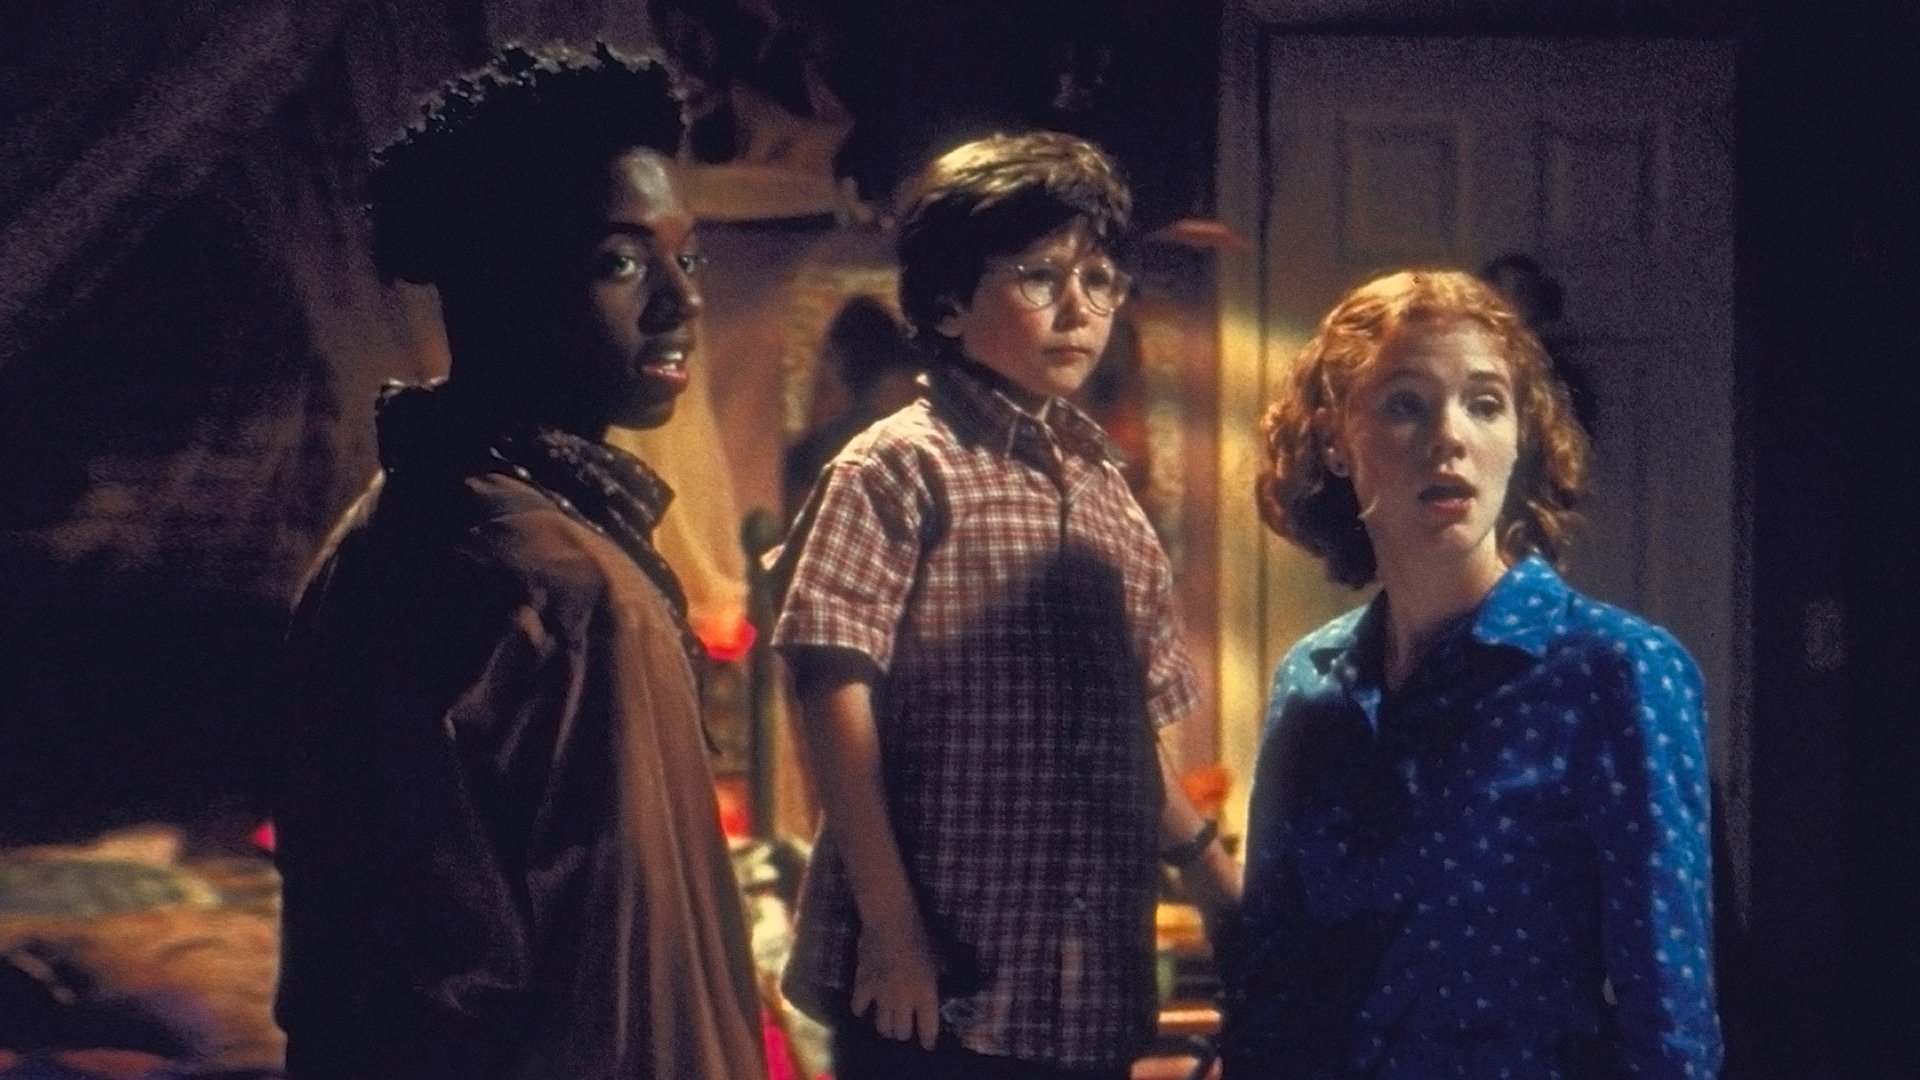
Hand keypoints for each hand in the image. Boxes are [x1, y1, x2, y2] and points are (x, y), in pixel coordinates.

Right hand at [851, 912, 942, 1048]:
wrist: (890, 921)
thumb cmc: (920, 936)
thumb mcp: (938, 959)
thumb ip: (934, 982)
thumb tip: (935, 993)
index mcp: (925, 994)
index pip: (928, 1029)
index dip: (928, 1040)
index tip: (928, 1045)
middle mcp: (903, 1001)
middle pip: (902, 1033)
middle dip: (905, 1034)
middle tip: (905, 1029)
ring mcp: (881, 996)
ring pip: (882, 1027)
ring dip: (886, 1027)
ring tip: (887, 1023)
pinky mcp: (862, 987)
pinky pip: (858, 1008)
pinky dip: (861, 1010)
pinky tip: (864, 1007)